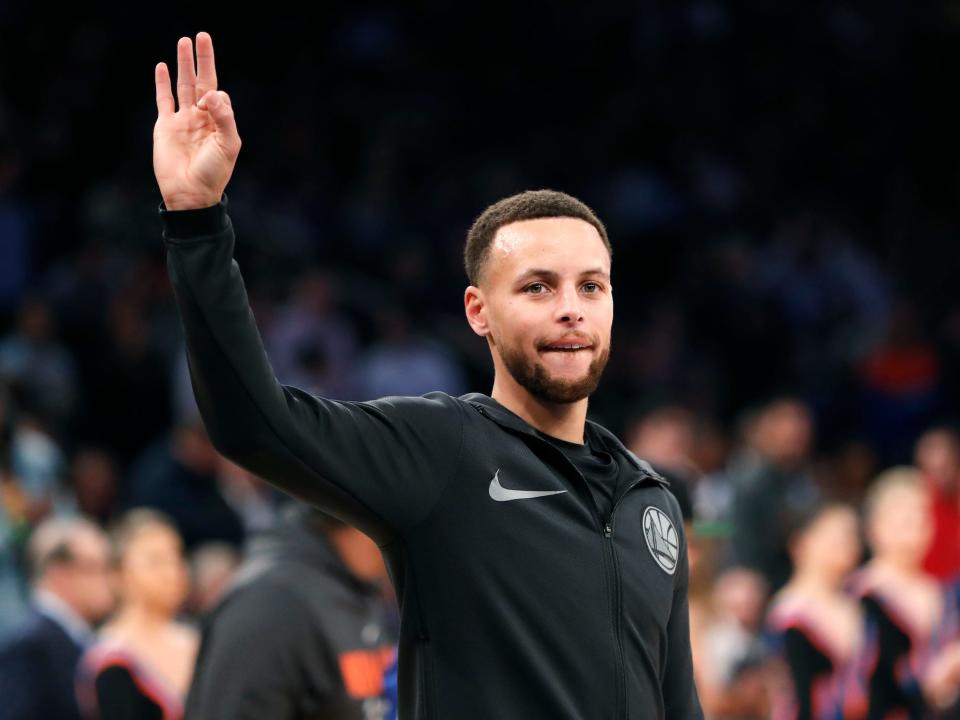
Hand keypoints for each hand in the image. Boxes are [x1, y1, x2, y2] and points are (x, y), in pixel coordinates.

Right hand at [153, 32, 240, 209]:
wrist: (190, 192)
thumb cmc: (213, 172)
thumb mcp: (228, 145)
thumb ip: (224, 118)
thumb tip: (213, 93)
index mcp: (219, 122)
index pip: (219, 95)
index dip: (215, 92)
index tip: (209, 102)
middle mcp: (202, 117)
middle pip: (202, 81)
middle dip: (202, 59)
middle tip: (201, 36)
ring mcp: (182, 120)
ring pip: (183, 85)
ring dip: (183, 64)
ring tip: (184, 42)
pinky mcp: (165, 125)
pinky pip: (163, 99)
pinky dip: (162, 82)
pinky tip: (162, 66)